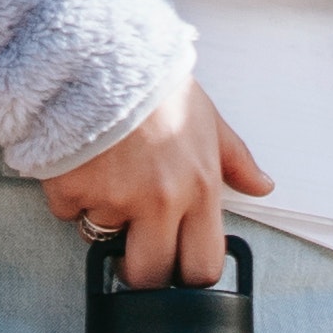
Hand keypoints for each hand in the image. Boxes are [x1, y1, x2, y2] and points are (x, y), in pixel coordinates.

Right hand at [38, 75, 269, 287]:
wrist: (102, 56)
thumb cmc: (157, 88)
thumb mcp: (208, 120)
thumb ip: (235, 160)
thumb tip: (263, 186)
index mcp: (200, 189)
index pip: (202, 267)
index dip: (186, 274)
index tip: (175, 263)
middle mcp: (161, 202)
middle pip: (148, 276)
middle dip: (138, 268)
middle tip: (131, 243)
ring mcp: (114, 200)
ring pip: (102, 238)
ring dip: (102, 216)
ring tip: (107, 172)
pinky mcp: (72, 191)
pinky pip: (69, 213)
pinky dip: (71, 194)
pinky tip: (81, 160)